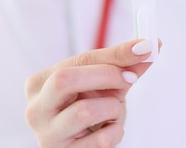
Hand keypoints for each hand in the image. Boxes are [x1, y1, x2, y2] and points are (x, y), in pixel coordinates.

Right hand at [25, 39, 159, 147]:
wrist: (85, 145)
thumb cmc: (91, 111)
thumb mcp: (105, 85)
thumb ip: (123, 66)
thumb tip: (149, 47)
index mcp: (40, 83)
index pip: (77, 61)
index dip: (112, 56)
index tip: (142, 49)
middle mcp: (36, 108)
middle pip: (66, 79)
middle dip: (107, 76)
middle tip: (130, 79)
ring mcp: (47, 135)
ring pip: (85, 111)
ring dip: (113, 109)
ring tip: (114, 112)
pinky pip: (101, 140)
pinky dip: (116, 132)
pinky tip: (109, 131)